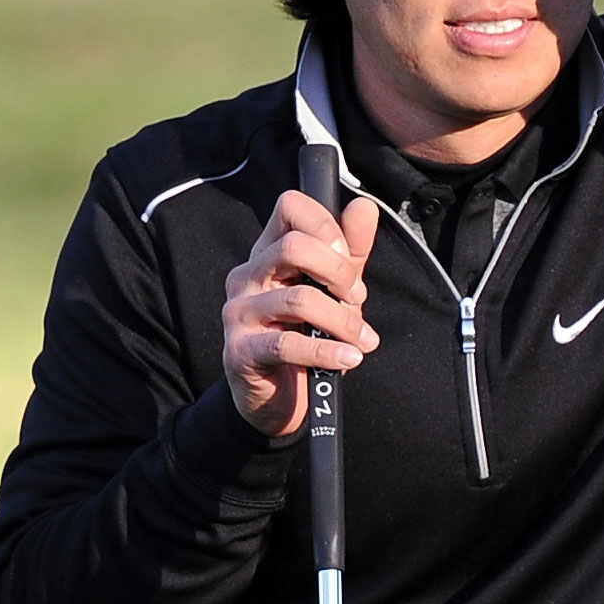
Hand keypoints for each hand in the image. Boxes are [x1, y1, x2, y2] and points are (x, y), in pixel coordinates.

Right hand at [221, 190, 380, 437]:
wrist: (280, 398)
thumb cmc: (307, 334)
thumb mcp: (335, 288)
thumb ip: (351, 250)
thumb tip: (364, 206)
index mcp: (268, 252)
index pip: (290, 207)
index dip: (326, 226)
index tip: (348, 258)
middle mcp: (248, 276)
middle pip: (294, 247)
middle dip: (340, 272)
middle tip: (357, 298)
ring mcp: (239, 313)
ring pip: (299, 299)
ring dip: (343, 320)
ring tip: (361, 339)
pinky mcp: (240, 351)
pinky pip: (288, 344)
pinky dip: (328, 352)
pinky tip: (349, 358)